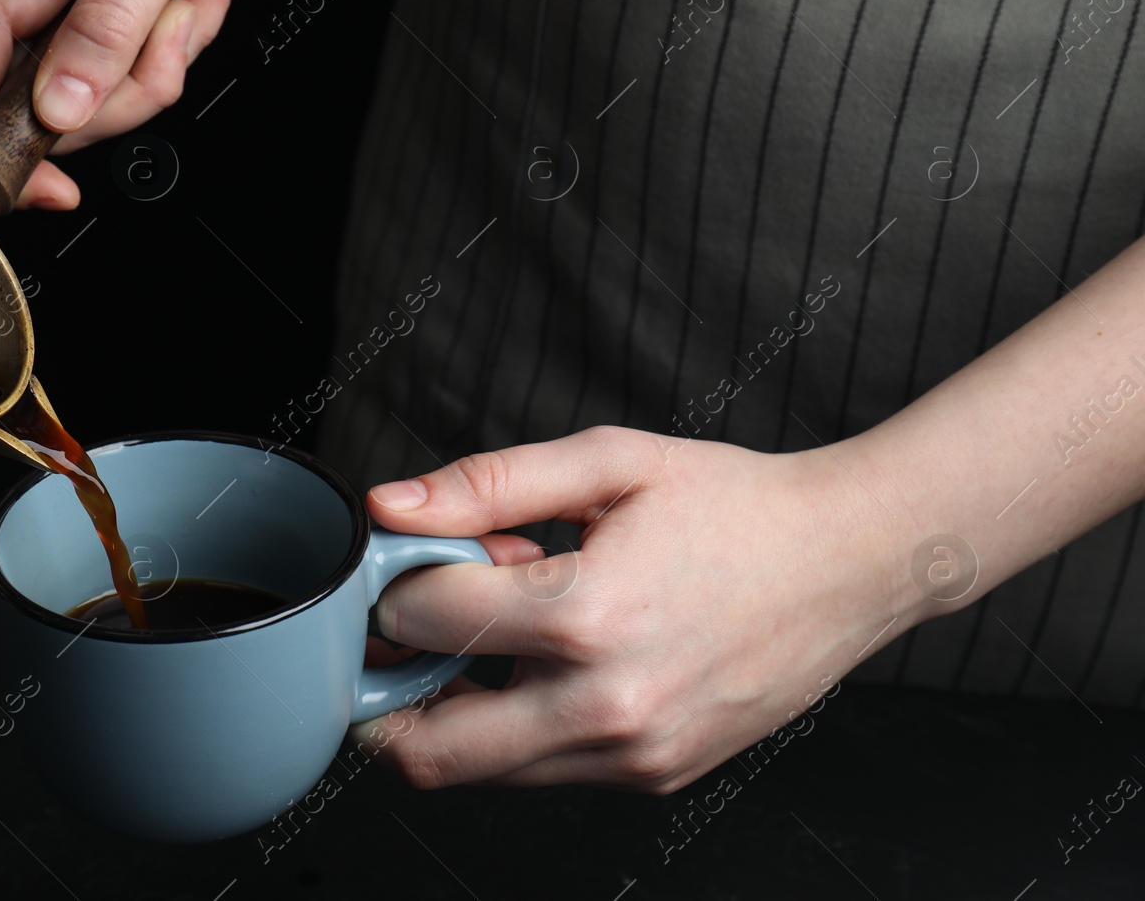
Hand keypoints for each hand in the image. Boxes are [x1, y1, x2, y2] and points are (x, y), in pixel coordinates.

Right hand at [0, 0, 288, 208]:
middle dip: (126, 91)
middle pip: (43, 110)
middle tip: (174, 31)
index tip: (56, 187)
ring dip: (164, 56)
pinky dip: (178, 35)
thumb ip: (109, 26)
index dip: (0, 157)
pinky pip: (130, 58)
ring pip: (97, 91)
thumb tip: (58, 111)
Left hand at [353, 426, 921, 791]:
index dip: (394, 586)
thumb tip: (392, 507)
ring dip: (455, 712)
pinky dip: (518, 727)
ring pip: (483, 768)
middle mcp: (606, 706)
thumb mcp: (609, 463)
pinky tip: (550, 661)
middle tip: (392, 643)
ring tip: (496, 635)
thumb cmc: (738, 506)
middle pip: (429, 749)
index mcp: (587, 616)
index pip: (425, 623)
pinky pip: (547, 769)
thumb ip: (489, 483)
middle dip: (384, 698)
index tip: (405, 565)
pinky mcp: (654, 775)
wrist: (852, 561)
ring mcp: (633, 754)